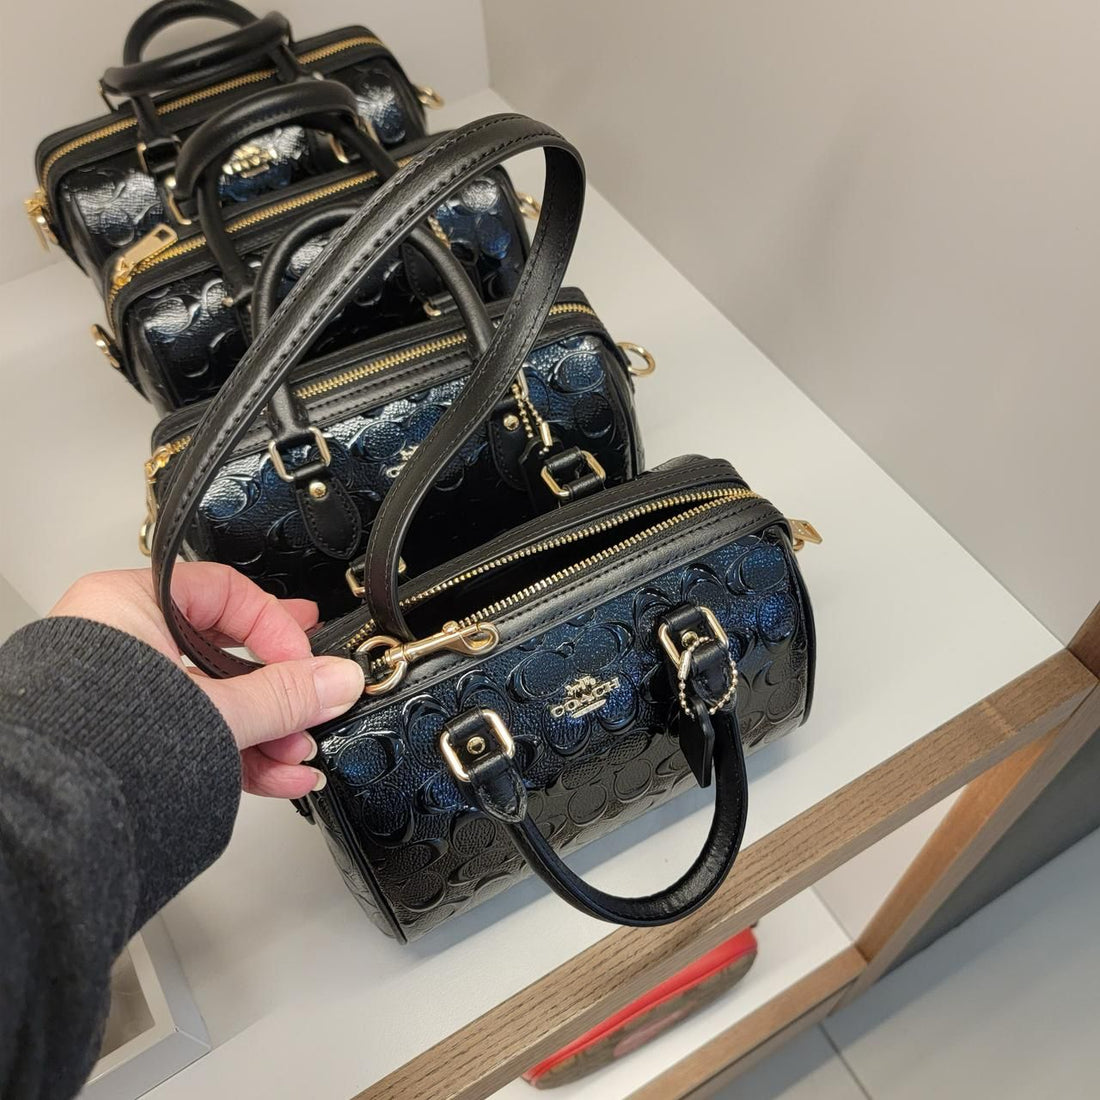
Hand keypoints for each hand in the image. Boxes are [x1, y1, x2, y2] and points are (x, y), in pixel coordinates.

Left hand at [49, 563, 363, 798]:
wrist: (49, 820)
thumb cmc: (94, 744)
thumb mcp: (216, 711)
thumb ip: (286, 695)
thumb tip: (337, 679)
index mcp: (130, 606)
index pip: (227, 593)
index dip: (277, 626)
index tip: (309, 663)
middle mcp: (124, 643)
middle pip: (228, 654)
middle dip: (280, 690)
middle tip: (316, 696)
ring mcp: (127, 695)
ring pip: (216, 701)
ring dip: (268, 730)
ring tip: (298, 753)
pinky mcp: (131, 740)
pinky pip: (199, 734)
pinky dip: (241, 753)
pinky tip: (279, 774)